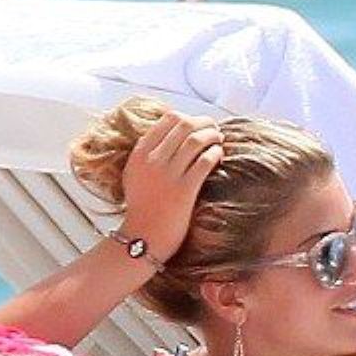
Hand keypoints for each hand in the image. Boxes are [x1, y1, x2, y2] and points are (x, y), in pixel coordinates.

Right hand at [120, 110, 223, 261]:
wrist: (143, 238)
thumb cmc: (142, 208)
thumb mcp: (135, 175)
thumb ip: (148, 154)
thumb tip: (172, 136)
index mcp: (140, 153)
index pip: (168, 120)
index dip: (190, 118)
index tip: (199, 124)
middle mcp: (152, 160)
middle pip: (184, 125)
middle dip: (204, 123)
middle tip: (214, 130)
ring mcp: (167, 174)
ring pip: (195, 140)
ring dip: (212, 136)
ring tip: (219, 140)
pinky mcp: (183, 190)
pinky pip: (204, 161)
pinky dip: (215, 153)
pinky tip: (219, 156)